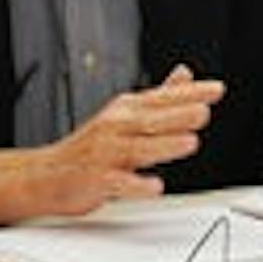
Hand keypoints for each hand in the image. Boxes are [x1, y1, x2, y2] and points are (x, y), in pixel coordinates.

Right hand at [0, 64, 223, 226]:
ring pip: (138, 148)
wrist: (45, 175)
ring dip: (164, 146)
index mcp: (125, 110)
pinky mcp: (96, 180)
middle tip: (204, 112)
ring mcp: (105, 154)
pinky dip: (136, 185)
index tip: (216, 90)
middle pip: (151, 119)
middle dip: (178, 115)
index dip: (190, 93)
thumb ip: (159, 96)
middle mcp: (116, 128)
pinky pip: (118, 183)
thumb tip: (185, 74)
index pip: (161, 98)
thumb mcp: (125, 115)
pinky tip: (155, 187)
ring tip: (190, 143)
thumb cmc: (91, 147)